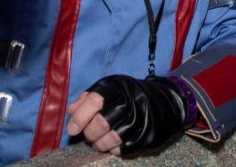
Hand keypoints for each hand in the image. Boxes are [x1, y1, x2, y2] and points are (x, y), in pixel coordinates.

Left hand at [67, 75, 189, 154]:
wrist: (163, 101)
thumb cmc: (129, 95)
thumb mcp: (110, 87)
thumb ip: (88, 97)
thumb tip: (72, 111)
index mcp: (119, 86)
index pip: (96, 100)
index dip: (80, 116)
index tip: (72, 129)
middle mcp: (132, 100)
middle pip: (102, 122)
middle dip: (89, 133)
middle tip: (86, 135)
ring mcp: (142, 118)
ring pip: (112, 138)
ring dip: (98, 144)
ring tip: (96, 142)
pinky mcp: (148, 134)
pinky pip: (124, 148)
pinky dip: (112, 149)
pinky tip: (110, 144)